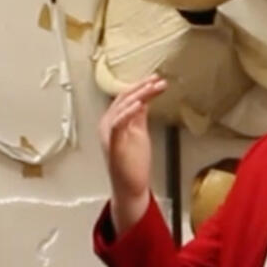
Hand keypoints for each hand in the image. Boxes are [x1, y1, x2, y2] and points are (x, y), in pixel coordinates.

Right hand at [101, 75, 168, 233]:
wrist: (130, 187)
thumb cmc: (133, 163)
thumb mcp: (138, 132)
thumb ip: (139, 116)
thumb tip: (144, 99)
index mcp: (114, 120)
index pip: (126, 97)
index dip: (141, 86)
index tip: (156, 79)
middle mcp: (108, 124)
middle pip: (123, 99)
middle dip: (141, 87)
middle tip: (157, 79)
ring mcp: (109, 135)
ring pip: (121, 107)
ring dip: (138, 95)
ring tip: (152, 87)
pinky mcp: (113, 145)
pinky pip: (117, 124)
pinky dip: (127, 113)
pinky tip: (140, 105)